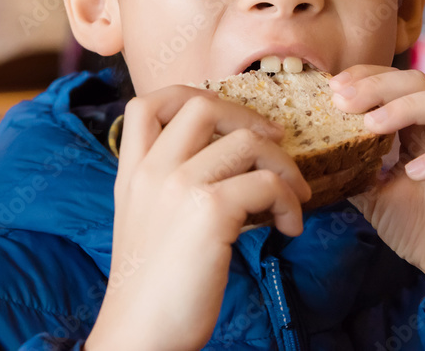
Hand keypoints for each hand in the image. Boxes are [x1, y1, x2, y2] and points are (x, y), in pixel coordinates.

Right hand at [86, 86, 311, 350]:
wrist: (141, 337)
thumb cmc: (155, 289)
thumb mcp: (147, 223)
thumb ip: (169, 186)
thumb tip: (231, 163)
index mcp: (132, 173)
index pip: (145, 103)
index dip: (190, 96)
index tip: (228, 122)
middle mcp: (151, 171)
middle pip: (202, 106)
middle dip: (248, 118)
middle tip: (273, 145)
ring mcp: (178, 186)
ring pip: (247, 141)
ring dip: (283, 167)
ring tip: (292, 199)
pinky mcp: (209, 211)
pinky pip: (268, 183)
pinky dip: (291, 203)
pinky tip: (289, 229)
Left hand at [329, 65, 424, 327]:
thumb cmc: (421, 229)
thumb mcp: (374, 195)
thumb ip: (354, 168)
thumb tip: (314, 149)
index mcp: (421, 128)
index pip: (397, 84)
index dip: (367, 77)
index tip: (334, 87)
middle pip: (420, 83)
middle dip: (379, 86)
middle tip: (344, 100)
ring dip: (405, 108)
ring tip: (372, 125)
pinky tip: (413, 171)